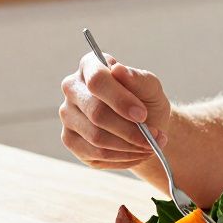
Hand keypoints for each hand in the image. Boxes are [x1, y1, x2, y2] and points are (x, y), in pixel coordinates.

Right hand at [59, 51, 172, 168]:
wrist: (144, 126)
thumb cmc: (145, 100)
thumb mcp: (151, 88)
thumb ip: (138, 79)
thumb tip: (119, 70)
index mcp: (90, 66)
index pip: (97, 80)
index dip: (120, 100)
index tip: (142, 115)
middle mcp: (72, 88)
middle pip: (96, 112)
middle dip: (129, 129)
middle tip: (154, 136)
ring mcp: (67, 114)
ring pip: (96, 137)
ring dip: (129, 145)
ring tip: (150, 145)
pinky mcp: (69, 139)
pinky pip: (96, 154)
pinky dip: (122, 156)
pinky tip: (136, 152)